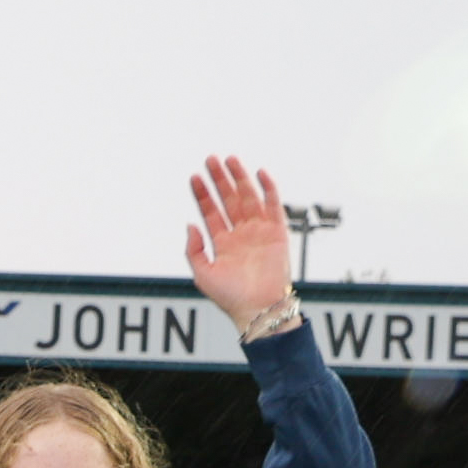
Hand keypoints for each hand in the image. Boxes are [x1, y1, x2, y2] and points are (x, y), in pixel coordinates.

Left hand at [185, 155, 295, 333]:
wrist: (257, 308)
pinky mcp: (277, 232)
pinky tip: (259, 173)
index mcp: (221, 242)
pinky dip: (268, 189)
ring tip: (229, 160)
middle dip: (220, 179)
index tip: (194, 177)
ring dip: (239, 178)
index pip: (210, 212)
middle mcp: (240, 233)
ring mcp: (259, 231)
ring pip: (248, 197)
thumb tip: (190, 224)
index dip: (202, 194)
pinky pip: (273, 205)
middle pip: (228, 199)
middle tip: (210, 159)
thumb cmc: (230, 296)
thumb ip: (193, 249)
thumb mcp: (202, 274)